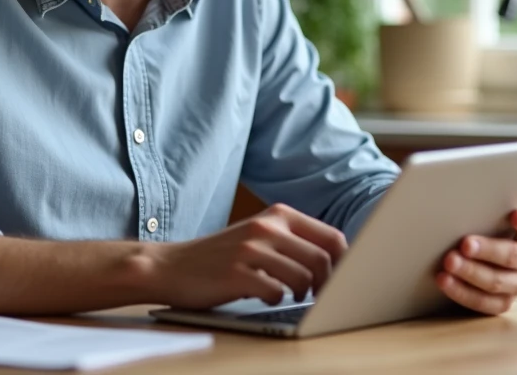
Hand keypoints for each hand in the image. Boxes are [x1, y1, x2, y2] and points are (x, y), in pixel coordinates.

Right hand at [144, 203, 347, 309]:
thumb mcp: (259, 236)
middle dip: (327, 284)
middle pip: (323, 259)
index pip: (332, 237)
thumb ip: (293, 241)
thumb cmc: (221, 256)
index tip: (343, 279)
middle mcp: (267, 227)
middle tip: (318, 296)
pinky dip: (276, 300)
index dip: (345, 262)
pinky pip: (275, 293)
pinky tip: (266, 297)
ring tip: (291, 296)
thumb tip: (338, 262)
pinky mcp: (236, 274)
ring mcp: (251, 249)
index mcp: (278, 215)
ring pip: (303, 277)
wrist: (170, 265)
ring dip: (302, 294)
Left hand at [434, 208, 516, 315]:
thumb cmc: (479, 226)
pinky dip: (463, 292)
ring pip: (498, 282)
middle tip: (465, 244)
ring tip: (449, 263)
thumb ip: (482, 210)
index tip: (515, 217)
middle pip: (514, 256)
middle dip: (488, 250)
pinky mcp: (503, 302)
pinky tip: (445, 281)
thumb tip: (455, 198)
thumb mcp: (485, 216)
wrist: (473, 255)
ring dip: (472, 273)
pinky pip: (485, 302)